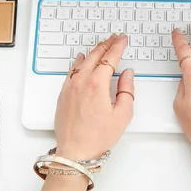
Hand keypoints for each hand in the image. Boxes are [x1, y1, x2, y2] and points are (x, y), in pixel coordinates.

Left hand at [54, 33, 134, 160]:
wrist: (75, 152)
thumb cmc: (97, 137)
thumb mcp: (122, 115)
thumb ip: (127, 90)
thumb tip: (127, 74)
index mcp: (97, 85)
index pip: (110, 59)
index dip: (118, 47)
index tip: (123, 39)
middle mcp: (81, 82)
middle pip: (95, 56)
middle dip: (106, 44)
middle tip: (114, 38)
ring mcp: (70, 87)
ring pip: (82, 62)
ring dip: (93, 51)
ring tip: (102, 45)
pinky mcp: (63, 94)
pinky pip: (71, 71)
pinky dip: (78, 62)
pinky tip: (81, 58)